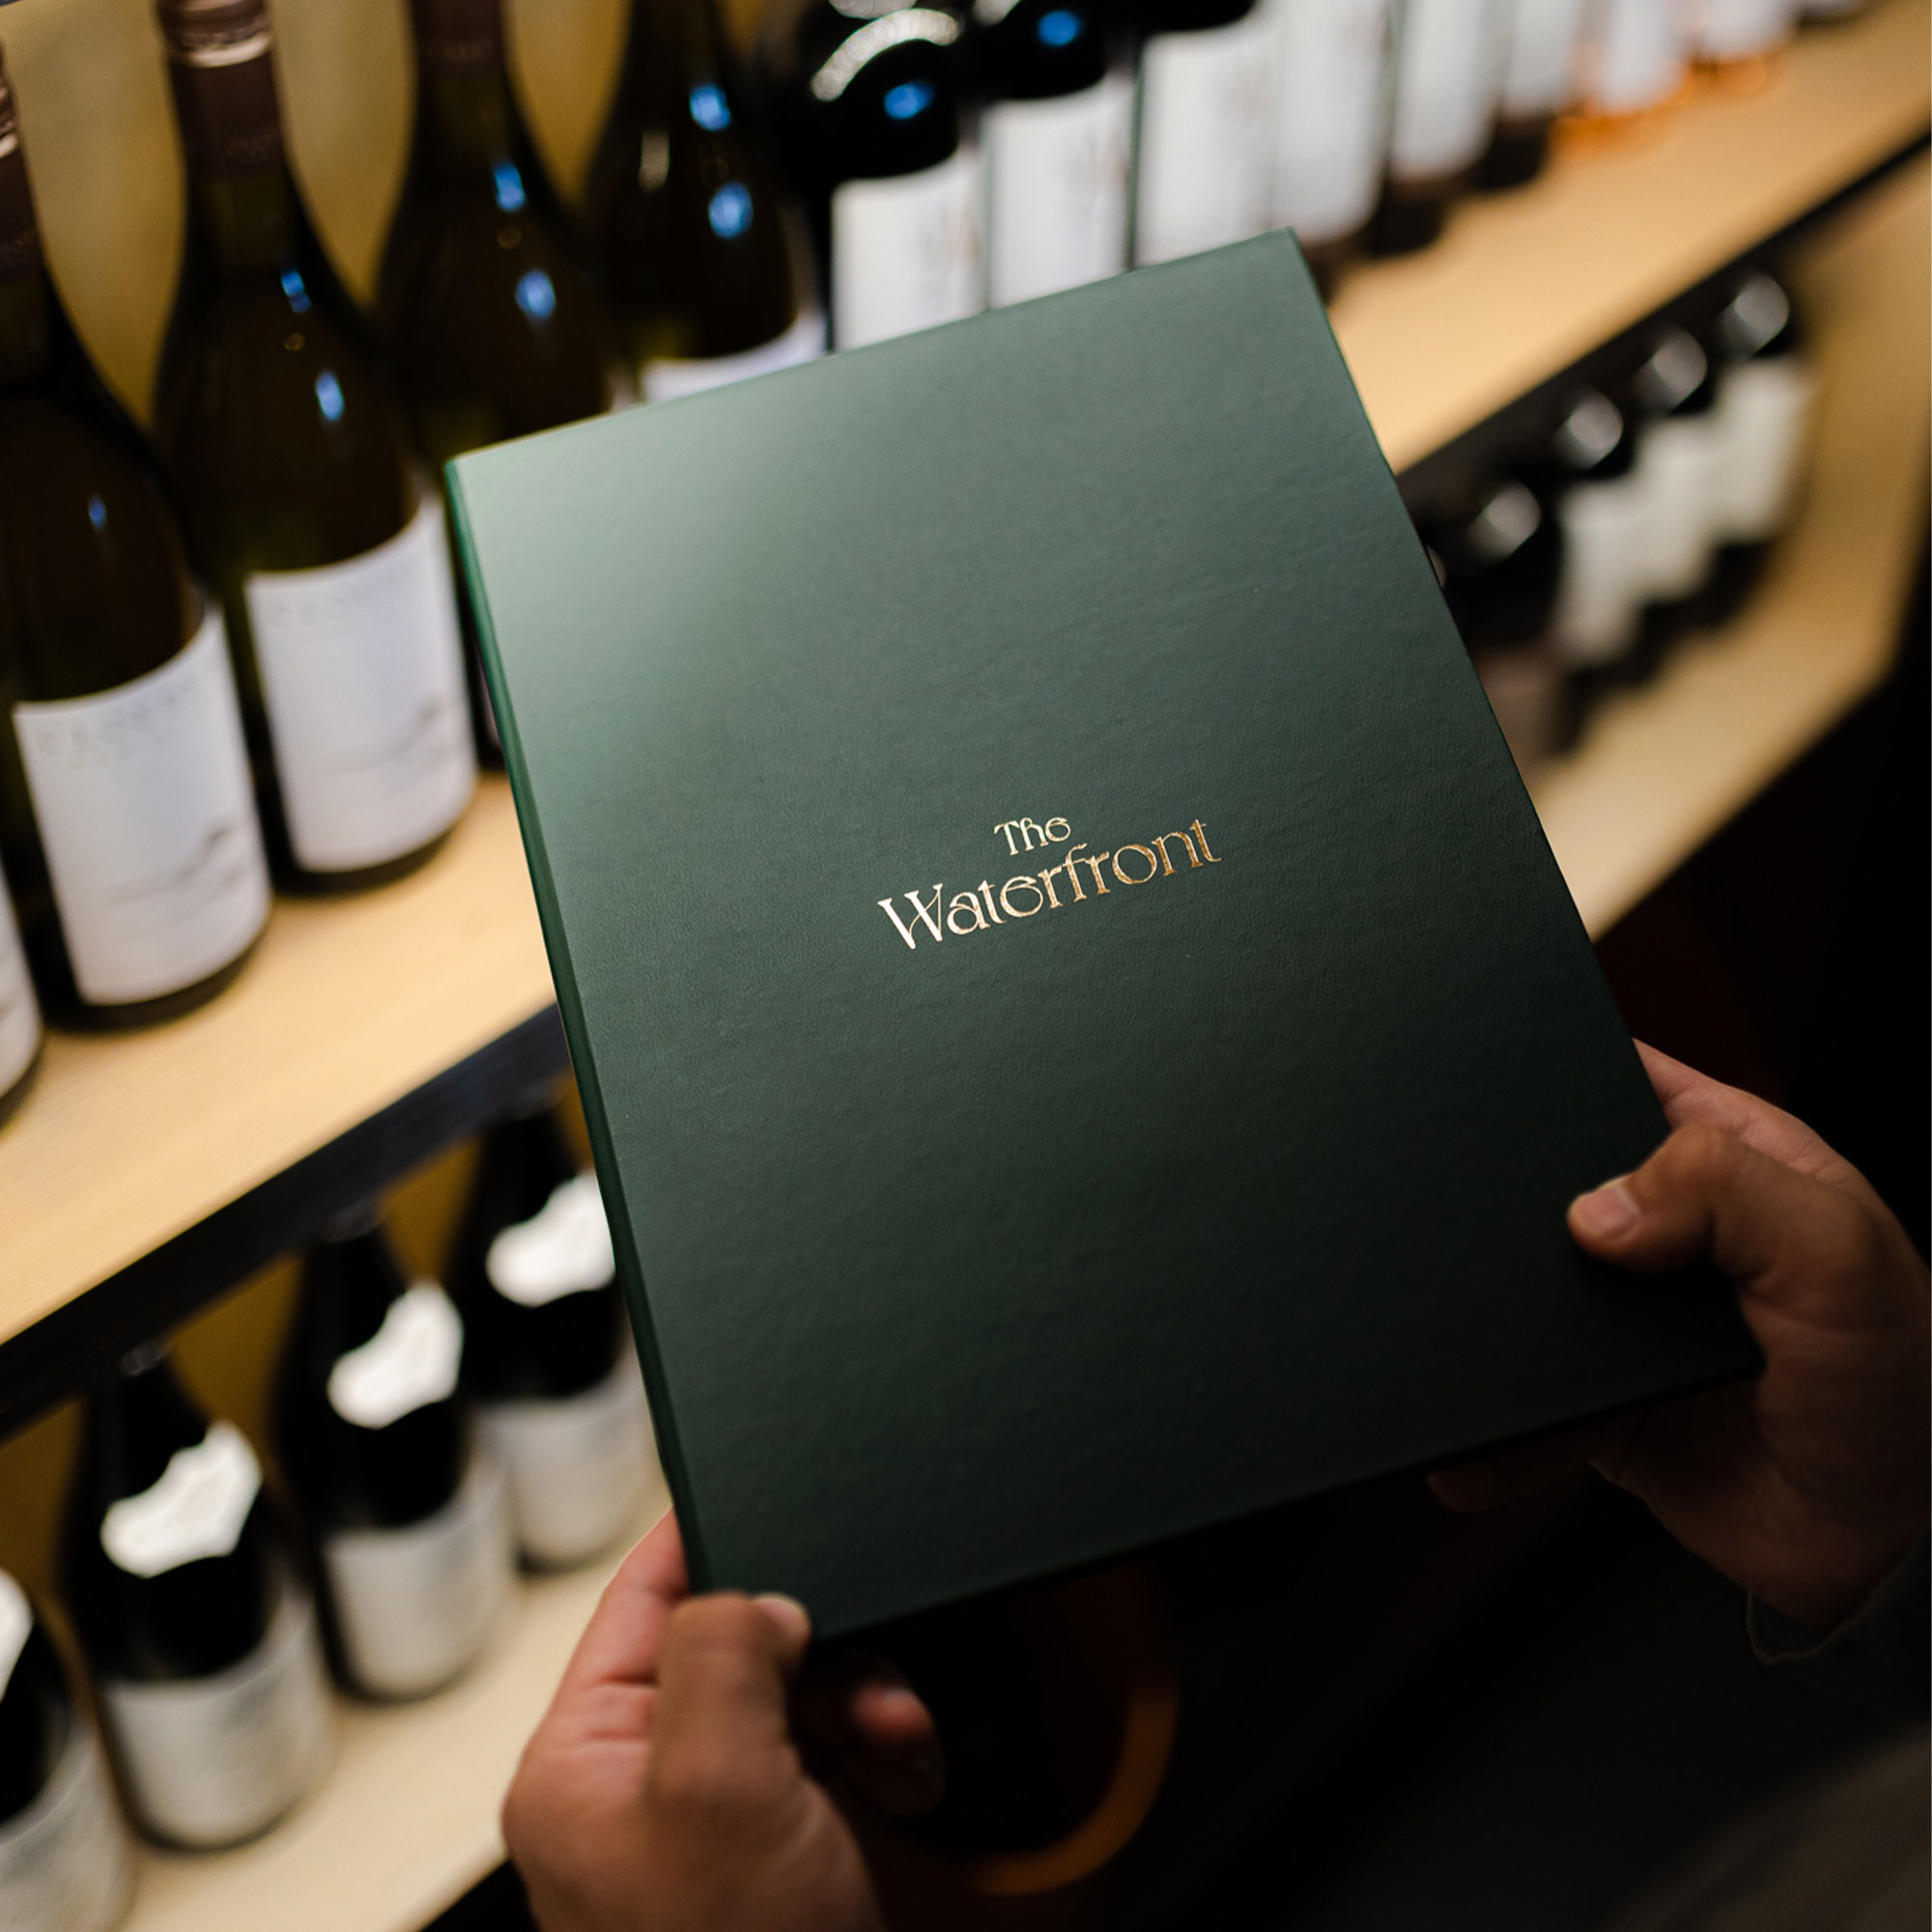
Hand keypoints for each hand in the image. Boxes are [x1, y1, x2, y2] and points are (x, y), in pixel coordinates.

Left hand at [504, 1514, 942, 1931]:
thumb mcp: (714, 1789)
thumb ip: (720, 1652)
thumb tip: (758, 1598)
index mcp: (582, 1763)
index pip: (638, 1602)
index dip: (711, 1543)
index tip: (772, 1497)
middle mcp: (642, 1786)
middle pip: (742, 1643)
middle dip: (825, 1657)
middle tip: (867, 1699)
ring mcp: (717, 1823)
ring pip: (802, 1694)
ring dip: (867, 1708)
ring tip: (897, 1759)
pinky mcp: (784, 1850)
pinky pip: (838, 1754)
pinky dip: (884, 1757)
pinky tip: (905, 1788)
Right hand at [1432, 1043, 1928, 1630]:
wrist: (1889, 1544)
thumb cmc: (1903, 1382)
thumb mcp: (1835, 1251)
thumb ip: (1723, 1191)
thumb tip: (1594, 1211)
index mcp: (1729, 1159)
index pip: (1624, 1082)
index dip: (1557, 1076)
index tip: (1489, 1091)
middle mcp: (1669, 1233)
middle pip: (1550, 1190)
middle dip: (1495, 1208)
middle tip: (1454, 1225)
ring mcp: (1630, 1320)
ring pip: (1526, 1298)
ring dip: (1480, 1320)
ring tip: (1439, 1335)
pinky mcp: (1605, 1405)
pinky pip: (1528, 1405)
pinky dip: (1491, 1429)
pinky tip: (1465, 1444)